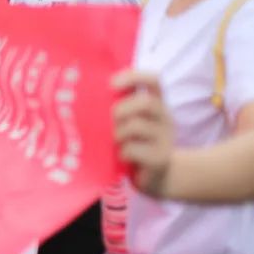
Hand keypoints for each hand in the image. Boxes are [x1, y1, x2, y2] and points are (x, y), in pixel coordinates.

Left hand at [112, 70, 174, 196]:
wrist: (157, 176)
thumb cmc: (136, 142)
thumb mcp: (129, 121)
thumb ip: (119, 106)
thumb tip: (88, 92)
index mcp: (157, 103)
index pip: (154, 80)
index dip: (134, 77)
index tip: (112, 84)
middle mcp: (164, 117)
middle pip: (146, 103)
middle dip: (122, 109)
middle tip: (111, 119)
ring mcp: (164, 138)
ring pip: (136, 126)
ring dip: (118, 133)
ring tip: (115, 141)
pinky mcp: (159, 158)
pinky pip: (133, 149)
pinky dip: (122, 152)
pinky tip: (122, 157)